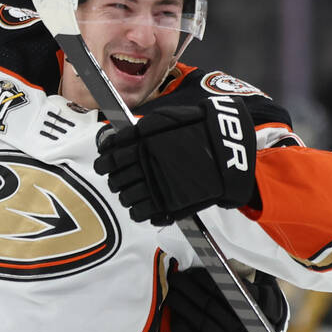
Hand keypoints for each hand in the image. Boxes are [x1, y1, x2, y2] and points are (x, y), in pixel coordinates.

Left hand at [94, 96, 257, 224]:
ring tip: (133, 193)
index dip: (104, 163)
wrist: (227, 148)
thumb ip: (139, 131)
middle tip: (120, 180)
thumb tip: (116, 141)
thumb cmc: (198, 128)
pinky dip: (138, 210)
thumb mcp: (164, 119)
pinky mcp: (167, 202)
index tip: (105, 164)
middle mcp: (144, 163)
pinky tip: (143, 205)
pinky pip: (139, 212)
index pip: (108, 157)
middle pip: (115, 178)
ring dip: (126, 195)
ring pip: (125, 197)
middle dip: (115, 180)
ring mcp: (155, 184)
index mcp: (140, 143)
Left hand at [167, 267, 289, 331]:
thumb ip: (246, 274)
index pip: (220, 289)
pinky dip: (179, 325)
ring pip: (197, 320)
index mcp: (250, 308)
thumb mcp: (262, 289)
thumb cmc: (255, 305)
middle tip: (174, 277)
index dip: (201, 278)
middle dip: (185, 288)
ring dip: (178, 304)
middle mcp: (239, 327)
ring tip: (170, 291)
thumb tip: (221, 253)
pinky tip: (173, 313)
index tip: (188, 270)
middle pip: (206, 303)